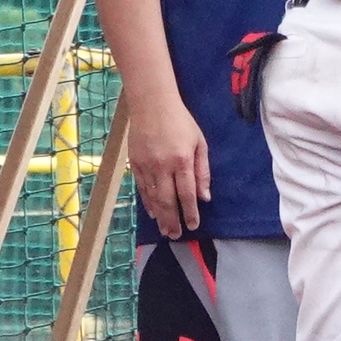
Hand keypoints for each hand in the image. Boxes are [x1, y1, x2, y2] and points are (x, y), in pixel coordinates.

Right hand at [122, 80, 211, 236]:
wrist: (151, 104)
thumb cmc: (181, 121)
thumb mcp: (199, 142)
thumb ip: (202, 170)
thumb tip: (205, 197)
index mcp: (182, 160)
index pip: (187, 193)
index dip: (190, 212)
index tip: (193, 225)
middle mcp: (163, 166)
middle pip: (168, 200)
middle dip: (173, 220)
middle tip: (176, 235)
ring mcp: (146, 165)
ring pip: (153, 197)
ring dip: (160, 216)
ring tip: (165, 230)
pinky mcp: (135, 163)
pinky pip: (141, 188)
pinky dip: (147, 202)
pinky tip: (153, 213)